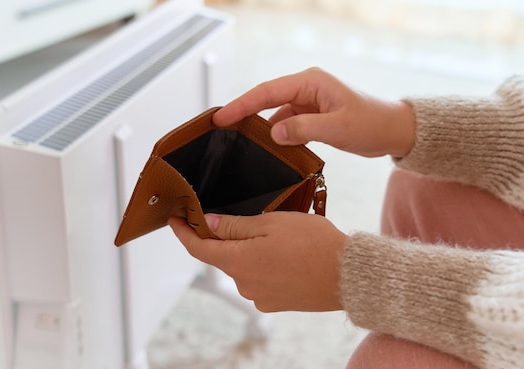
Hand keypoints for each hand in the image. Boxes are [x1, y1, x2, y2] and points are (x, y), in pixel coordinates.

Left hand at [169, 212, 346, 311]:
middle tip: (256, 219)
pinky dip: (266, 266)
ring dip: (252, 252)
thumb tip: (208, 223)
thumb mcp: (271, 223)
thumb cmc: (313, 244)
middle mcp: (243, 283)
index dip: (183, 232)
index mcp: (237, 261)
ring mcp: (259, 296)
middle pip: (224, 256)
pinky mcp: (275, 303)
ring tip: (282, 239)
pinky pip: (260, 280)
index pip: (198, 248)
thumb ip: (234, 225)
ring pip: (244, 267)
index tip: (175, 220)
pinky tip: (287, 257)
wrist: (347, 276)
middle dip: (231, 237)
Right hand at [213, 67, 414, 157]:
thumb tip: (273, 133)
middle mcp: (307, 88)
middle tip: (219, 128)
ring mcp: (309, 102)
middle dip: (243, 112)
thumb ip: (304, 129)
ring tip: (238, 141)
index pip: (267, 91)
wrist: (394, 130)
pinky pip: (287, 124)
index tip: (221, 116)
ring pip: (275, 113)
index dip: (242, 104)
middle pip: (266, 99)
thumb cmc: (372, 123)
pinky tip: (268, 148)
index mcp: (311, 82)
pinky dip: (277, 135)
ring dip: (261, 127)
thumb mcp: (338, 127)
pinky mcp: (312, 115)